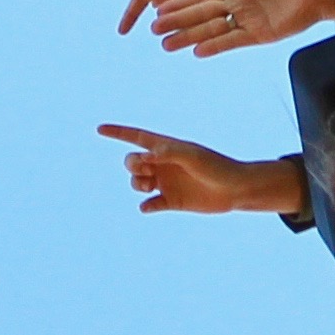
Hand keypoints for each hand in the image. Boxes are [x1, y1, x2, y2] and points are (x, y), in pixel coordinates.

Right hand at [96, 124, 304, 216]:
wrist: (236, 189)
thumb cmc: (216, 167)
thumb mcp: (192, 156)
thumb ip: (168, 152)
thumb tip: (145, 155)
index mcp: (166, 147)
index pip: (136, 137)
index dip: (117, 133)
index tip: (99, 129)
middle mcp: (163, 164)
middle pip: (132, 162)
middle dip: (132, 164)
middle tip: (145, 169)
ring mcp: (166, 183)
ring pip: (137, 183)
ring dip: (137, 184)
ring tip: (150, 186)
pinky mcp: (172, 201)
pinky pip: (150, 204)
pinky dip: (147, 205)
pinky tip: (150, 206)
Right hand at [150, 0, 334, 57]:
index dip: (181, 1)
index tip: (159, 7)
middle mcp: (238, 3)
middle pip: (201, 14)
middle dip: (177, 21)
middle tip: (154, 28)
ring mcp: (249, 19)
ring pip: (212, 29)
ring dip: (189, 36)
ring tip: (166, 44)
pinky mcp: (262, 33)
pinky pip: (233, 40)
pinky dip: (215, 45)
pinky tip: (196, 50)